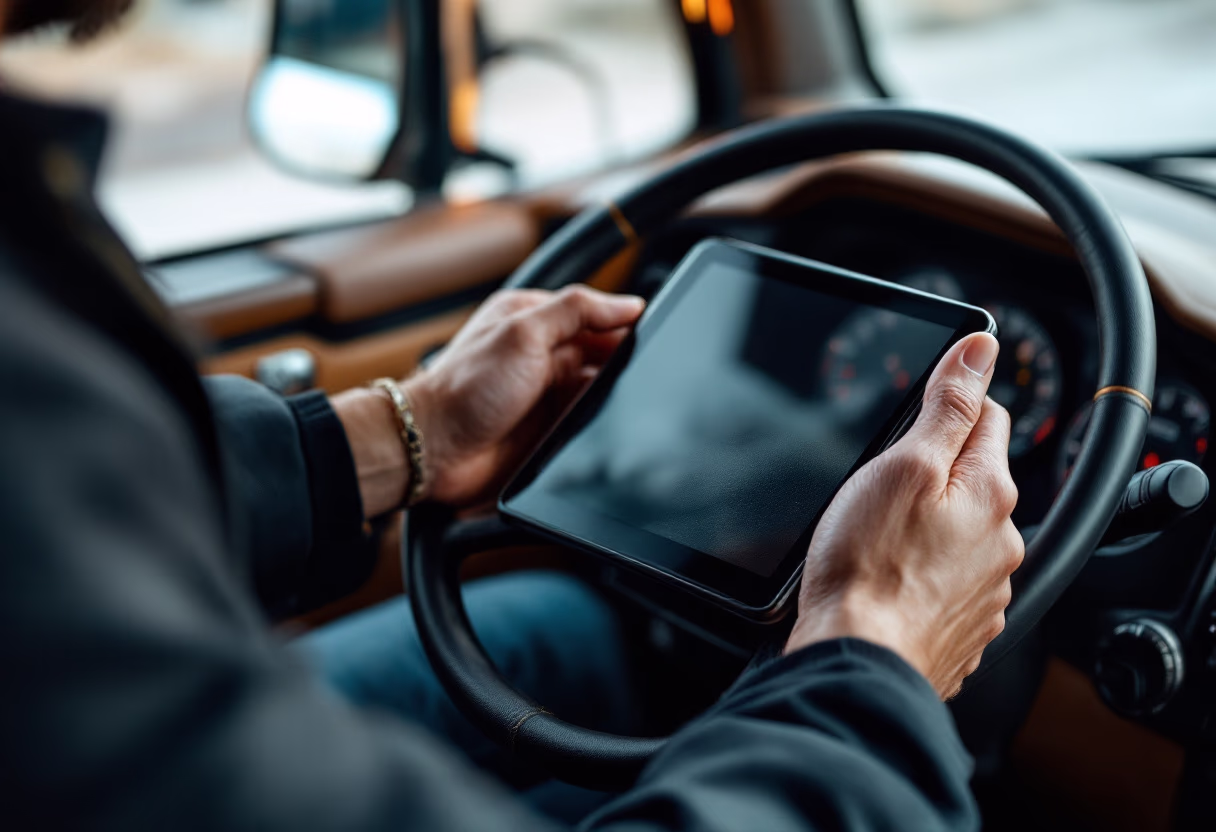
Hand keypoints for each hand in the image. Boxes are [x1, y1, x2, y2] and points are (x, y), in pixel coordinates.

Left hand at [404, 286, 645, 506]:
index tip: (653, 331)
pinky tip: (606, 423)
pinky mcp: (551, 428)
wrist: (434, 449)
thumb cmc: (465, 388)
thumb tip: (627, 304)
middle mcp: (542, 353)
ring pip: (601, 387)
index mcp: (534, 318)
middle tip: (643, 370)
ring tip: (623, 399)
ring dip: (613, 392)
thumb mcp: (523, 333)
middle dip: (623, 359)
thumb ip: (576, 311)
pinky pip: (590, 421)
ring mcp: (547, 392)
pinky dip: (601, 420)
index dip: (624, 321)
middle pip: (603, 350)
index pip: (594, 312)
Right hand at [784, 332, 1023, 698]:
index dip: (948, 407)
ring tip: (878, 539)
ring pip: (960, 534)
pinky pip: (947, 582)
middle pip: (974, 479)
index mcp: (990, 493)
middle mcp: (1000, 542)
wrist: (858, 658)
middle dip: (935, 473)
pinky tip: (887, 578)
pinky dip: (922, 574)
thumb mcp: (902, 464)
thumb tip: (982, 350)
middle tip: (881, 485)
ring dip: (929, 527)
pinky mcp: (961, 626)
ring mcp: (984, 590)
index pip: (988, 418)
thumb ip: (948, 406)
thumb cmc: (867, 566)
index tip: (916, 416)